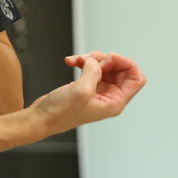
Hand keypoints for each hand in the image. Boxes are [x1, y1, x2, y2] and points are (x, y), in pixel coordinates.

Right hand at [30, 52, 145, 133]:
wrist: (40, 118)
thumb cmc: (60, 113)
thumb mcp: (81, 90)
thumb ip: (93, 72)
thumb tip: (96, 62)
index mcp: (115, 102)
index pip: (137, 79)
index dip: (126, 64)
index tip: (109, 59)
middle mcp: (109, 97)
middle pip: (121, 69)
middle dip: (106, 59)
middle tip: (91, 61)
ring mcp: (98, 91)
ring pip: (105, 66)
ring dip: (92, 59)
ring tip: (77, 60)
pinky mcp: (87, 87)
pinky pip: (92, 68)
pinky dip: (83, 62)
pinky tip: (71, 61)